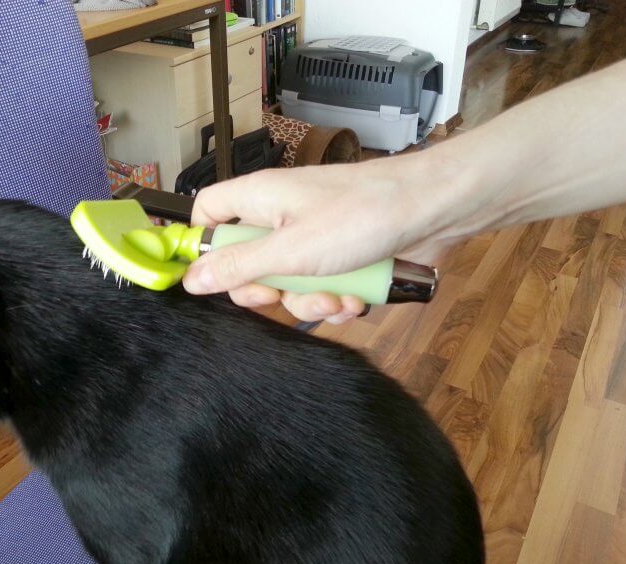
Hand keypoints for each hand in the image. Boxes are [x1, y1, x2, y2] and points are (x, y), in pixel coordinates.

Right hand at [182, 153, 468, 322]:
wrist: (434, 212)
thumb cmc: (361, 217)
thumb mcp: (291, 250)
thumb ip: (239, 266)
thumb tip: (191, 279)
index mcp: (258, 200)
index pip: (208, 215)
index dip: (204, 246)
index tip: (213, 279)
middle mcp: (280, 217)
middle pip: (246, 262)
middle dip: (266, 289)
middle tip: (279, 295)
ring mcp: (311, 239)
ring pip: (286, 283)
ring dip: (309, 301)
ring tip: (337, 299)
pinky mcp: (339, 259)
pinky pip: (319, 287)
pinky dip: (335, 299)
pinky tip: (356, 301)